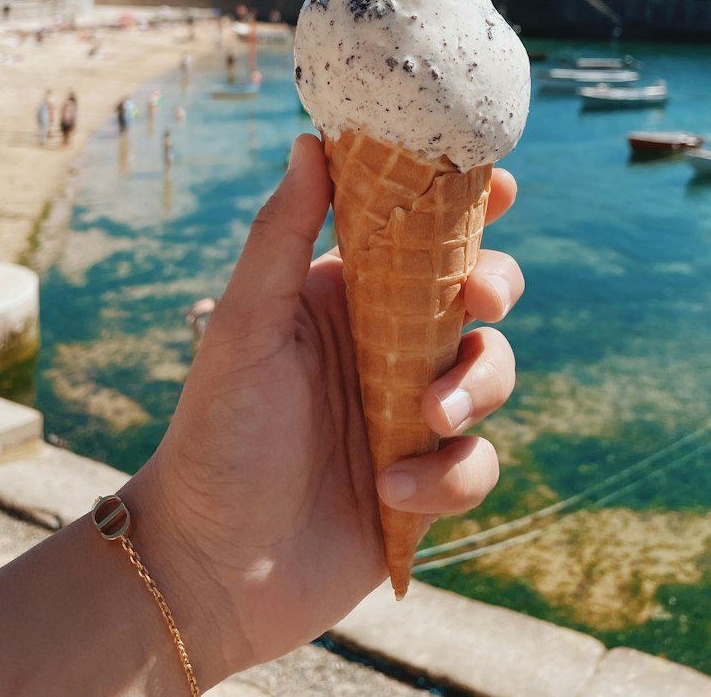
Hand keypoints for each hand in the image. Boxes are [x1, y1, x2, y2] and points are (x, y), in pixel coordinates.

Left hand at [128, 132, 522, 687]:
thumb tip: (311, 141)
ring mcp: (411, 415)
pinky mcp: (426, 484)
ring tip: (425, 417)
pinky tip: (390, 492)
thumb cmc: (216, 433)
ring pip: (491, 373)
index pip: (419, 236)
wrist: (210, 568)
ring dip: (474, 386)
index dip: (466, 206)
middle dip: (495, 285)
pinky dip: (447, 476)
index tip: (500, 185)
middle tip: (480, 297)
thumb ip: (281, 236)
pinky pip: (475, 464)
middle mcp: (388, 346)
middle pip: (477, 294)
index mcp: (348, 297)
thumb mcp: (246, 326)